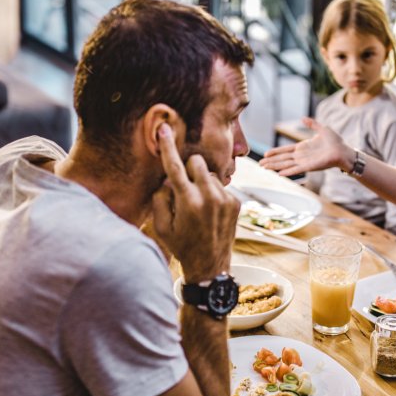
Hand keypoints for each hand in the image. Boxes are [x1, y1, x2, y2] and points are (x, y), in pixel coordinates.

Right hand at [152, 123, 239, 281]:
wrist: (210, 266)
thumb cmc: (181, 246)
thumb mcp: (162, 226)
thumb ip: (160, 198)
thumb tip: (168, 179)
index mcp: (187, 202)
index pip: (175, 167)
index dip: (167, 147)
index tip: (164, 128)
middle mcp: (209, 197)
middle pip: (197, 162)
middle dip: (188, 168)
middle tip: (184, 187)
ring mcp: (225, 199)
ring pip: (210, 173)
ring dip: (202, 181)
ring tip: (198, 205)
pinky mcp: (236, 203)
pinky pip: (221, 185)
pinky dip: (213, 192)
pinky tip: (210, 212)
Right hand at [259, 117, 350, 175]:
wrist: (344, 151)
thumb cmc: (335, 142)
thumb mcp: (322, 129)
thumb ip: (312, 124)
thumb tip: (303, 118)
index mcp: (303, 147)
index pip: (285, 150)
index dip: (275, 152)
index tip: (265, 154)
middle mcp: (302, 156)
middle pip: (283, 159)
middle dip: (271, 161)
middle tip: (260, 164)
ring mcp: (305, 162)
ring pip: (286, 164)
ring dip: (275, 166)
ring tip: (264, 168)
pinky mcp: (310, 167)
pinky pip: (296, 170)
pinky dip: (288, 172)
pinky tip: (279, 174)